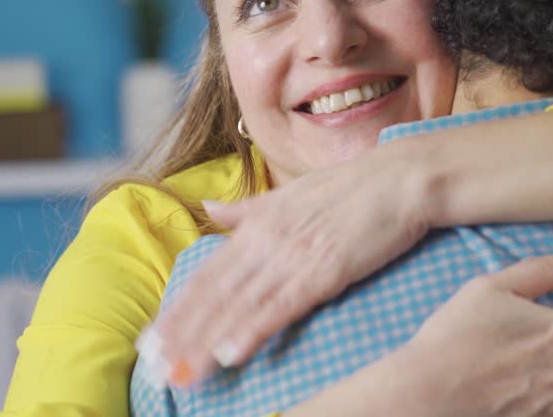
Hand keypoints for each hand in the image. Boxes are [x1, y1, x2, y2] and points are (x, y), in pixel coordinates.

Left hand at [147, 150, 433, 385]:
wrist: (401, 178)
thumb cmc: (352, 187)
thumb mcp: (290, 193)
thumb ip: (247, 210)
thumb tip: (208, 208)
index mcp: (257, 225)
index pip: (206, 275)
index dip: (177, 310)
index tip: (152, 340)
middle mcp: (266, 240)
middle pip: (213, 296)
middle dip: (182, 335)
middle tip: (157, 369)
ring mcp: (293, 255)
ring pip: (239, 306)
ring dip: (207, 342)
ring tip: (184, 373)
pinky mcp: (323, 270)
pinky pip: (280, 306)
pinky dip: (253, 329)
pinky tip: (231, 353)